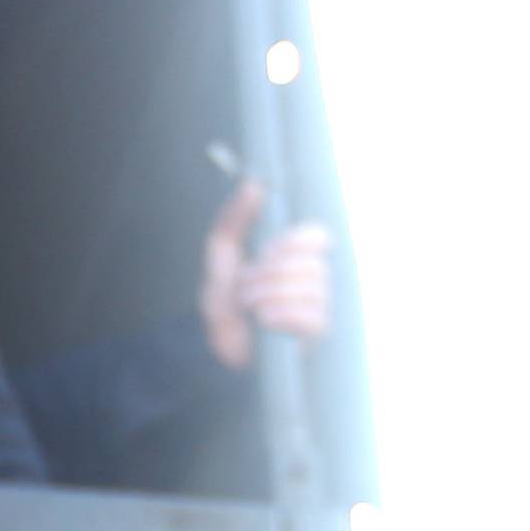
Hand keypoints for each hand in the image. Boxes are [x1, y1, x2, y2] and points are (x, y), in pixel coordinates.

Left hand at [198, 178, 333, 371]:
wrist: (212, 345)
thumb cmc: (222, 301)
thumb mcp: (220, 254)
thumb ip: (234, 218)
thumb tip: (255, 184)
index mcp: (295, 259)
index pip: (318, 236)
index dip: (293, 242)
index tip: (266, 253)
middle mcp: (313, 281)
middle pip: (311, 263)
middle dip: (269, 275)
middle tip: (246, 289)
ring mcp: (318, 309)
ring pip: (311, 288)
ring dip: (268, 296)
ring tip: (250, 308)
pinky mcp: (315, 337)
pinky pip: (312, 316)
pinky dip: (280, 315)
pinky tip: (263, 322)